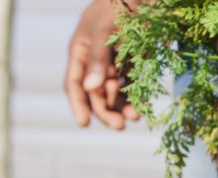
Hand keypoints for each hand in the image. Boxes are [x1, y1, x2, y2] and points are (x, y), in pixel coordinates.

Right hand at [65, 0, 140, 129]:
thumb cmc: (118, 6)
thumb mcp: (104, 31)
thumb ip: (98, 60)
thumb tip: (92, 89)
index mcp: (81, 51)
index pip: (75, 83)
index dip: (78, 104)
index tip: (85, 123)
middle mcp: (96, 60)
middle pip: (97, 93)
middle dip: (106, 110)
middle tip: (120, 126)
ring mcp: (116, 61)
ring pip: (116, 91)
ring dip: (122, 106)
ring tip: (135, 117)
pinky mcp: (136, 61)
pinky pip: (133, 84)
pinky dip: (136, 96)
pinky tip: (142, 107)